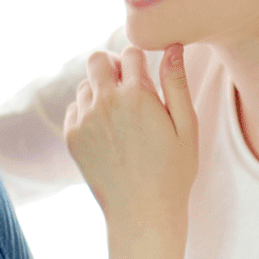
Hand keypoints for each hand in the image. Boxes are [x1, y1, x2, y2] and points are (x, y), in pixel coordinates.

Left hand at [63, 44, 197, 235]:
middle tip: (126, 86)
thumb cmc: (172, 171)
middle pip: (97, 59)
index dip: (140, 61)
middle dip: (112, 66)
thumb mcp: (186, 126)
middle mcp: (106, 102)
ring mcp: (85, 119)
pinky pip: (74, 109)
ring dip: (99, 91)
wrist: (141, 212)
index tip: (146, 77)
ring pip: (85, 85)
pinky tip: (106, 133)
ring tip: (119, 117)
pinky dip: (87, 113)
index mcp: (138, 95)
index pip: (131, 52)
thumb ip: (177, 83)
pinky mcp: (72, 137)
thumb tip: (172, 46)